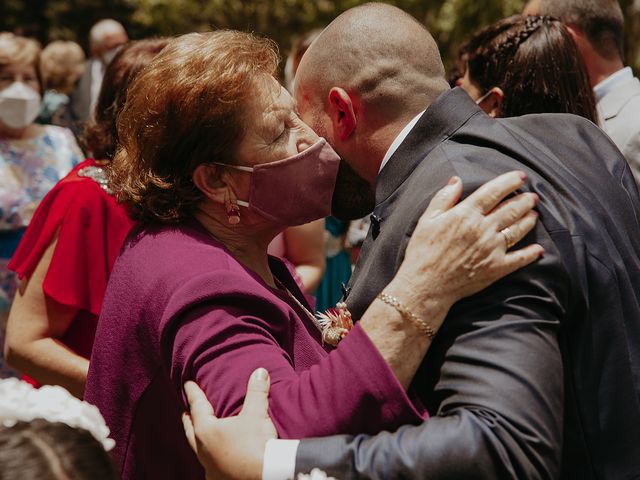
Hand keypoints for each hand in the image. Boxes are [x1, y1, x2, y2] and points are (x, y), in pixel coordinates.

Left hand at [182, 368, 276, 479]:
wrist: (266, 476)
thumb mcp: (257, 414)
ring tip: (200, 432)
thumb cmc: (257, 445)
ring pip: (198, 449)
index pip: (197, 407)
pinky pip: (209, 465)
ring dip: (197, 438)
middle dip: (188, 418)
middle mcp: (203, 450)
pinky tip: (215, 457)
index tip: (187, 384)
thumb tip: (260, 371)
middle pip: (190, 430)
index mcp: (207, 431)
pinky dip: (209, 456)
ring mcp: (209, 466)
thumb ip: (256, 391)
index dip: (193, 393)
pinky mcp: (218, 478)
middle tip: (186, 410)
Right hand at [393, 171, 542, 315]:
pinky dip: (531, 253)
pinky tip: (538, 249)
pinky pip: (519, 258)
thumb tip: (456, 180)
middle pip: (511, 209)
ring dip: (529, 220)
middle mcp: (483, 229)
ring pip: (518, 229)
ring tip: (534, 214)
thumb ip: (444, 198)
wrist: (426, 284)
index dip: (509, 182)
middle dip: (524, 200)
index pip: (493, 192)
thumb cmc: (423, 251)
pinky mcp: (496, 268)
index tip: (520, 176)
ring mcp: (492, 249)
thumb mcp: (427, 219)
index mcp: (466, 214)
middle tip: (532, 195)